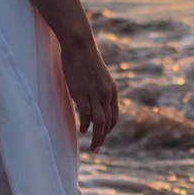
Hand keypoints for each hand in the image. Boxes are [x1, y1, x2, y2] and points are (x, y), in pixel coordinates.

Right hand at [61, 34, 119, 153]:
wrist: (79, 45)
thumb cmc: (86, 60)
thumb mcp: (98, 78)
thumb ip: (98, 91)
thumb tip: (92, 104)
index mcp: (112, 91)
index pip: (114, 116)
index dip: (109, 129)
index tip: (102, 136)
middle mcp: (107, 94)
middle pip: (108, 122)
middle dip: (103, 138)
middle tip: (96, 149)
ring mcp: (95, 94)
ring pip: (99, 122)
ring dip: (97, 137)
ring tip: (93, 147)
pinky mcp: (82, 93)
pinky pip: (86, 114)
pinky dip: (85, 125)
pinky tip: (82, 130)